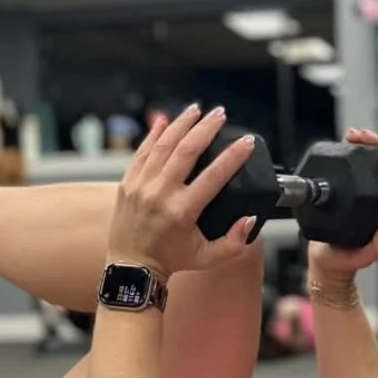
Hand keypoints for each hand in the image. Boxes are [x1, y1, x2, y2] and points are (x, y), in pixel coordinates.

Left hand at [106, 106, 259, 278]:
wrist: (131, 268)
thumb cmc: (171, 260)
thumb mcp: (208, 258)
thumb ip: (234, 242)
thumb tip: (249, 219)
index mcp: (182, 211)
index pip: (213, 176)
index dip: (233, 156)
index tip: (247, 142)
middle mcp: (160, 194)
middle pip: (186, 150)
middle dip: (206, 128)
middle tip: (220, 114)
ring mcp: (141, 186)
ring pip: (163, 145)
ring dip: (181, 124)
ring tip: (196, 110)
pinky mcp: (128, 183)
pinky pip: (142, 152)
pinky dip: (154, 134)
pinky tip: (165, 120)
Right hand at [308, 129, 377, 285]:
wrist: (325, 263)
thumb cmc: (346, 262)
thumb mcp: (364, 258)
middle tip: (362, 136)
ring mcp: (367, 194)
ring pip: (374, 162)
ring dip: (366, 145)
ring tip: (352, 135)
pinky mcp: (351, 190)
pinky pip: (357, 166)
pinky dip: (353, 151)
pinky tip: (345, 142)